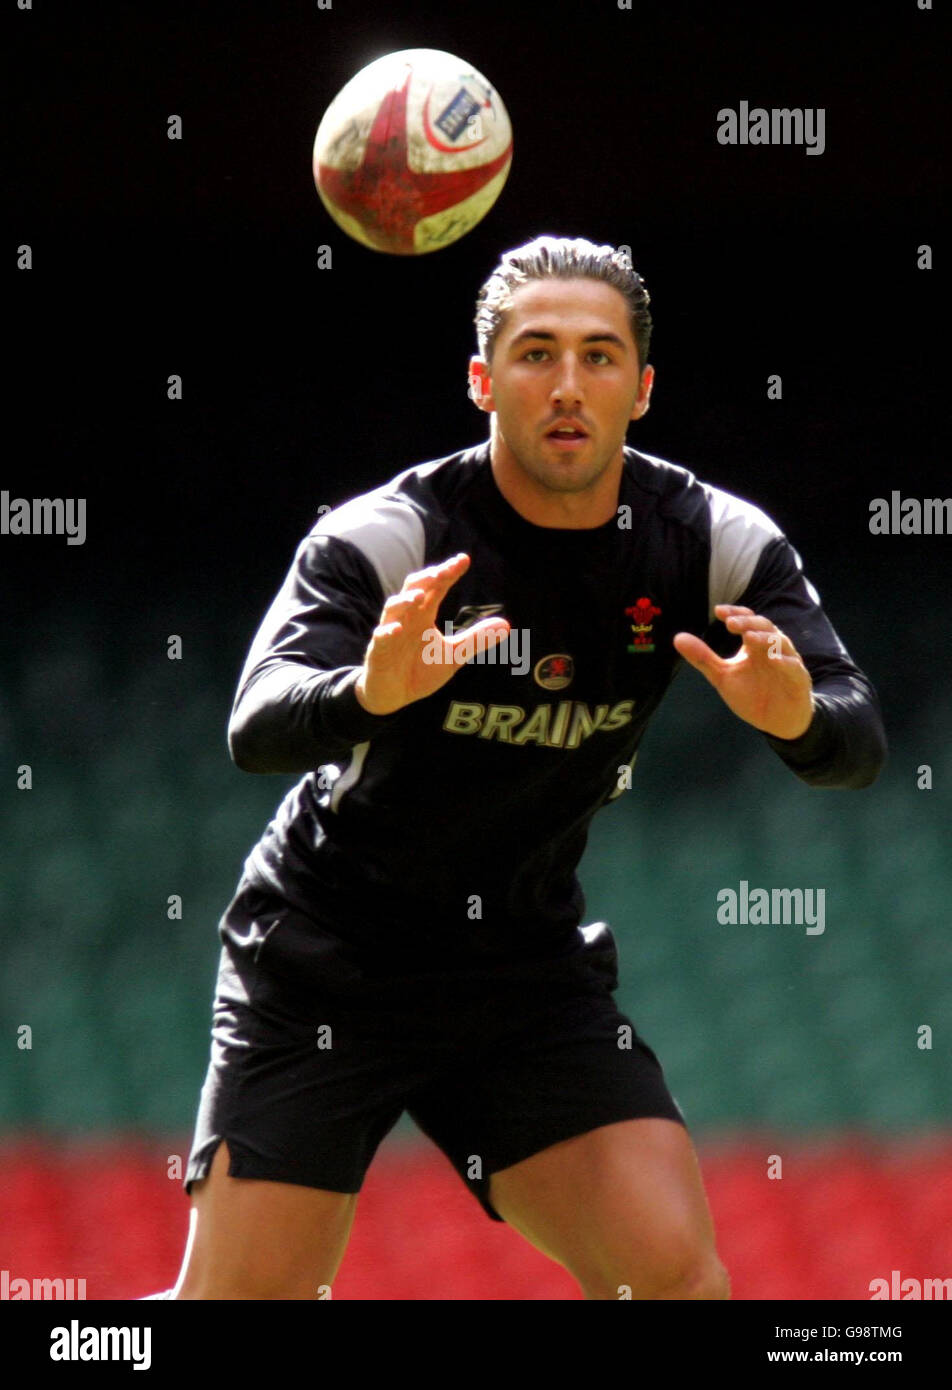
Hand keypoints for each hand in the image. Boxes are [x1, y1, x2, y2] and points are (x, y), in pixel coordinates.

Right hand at [354, 553, 509, 715]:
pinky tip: (398, 629)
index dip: (448, 573)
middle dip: (426, 579)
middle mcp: (406, 618)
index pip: (436, 588)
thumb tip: (506, 624)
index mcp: (423, 615)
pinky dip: (388, 631)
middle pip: (413, 589)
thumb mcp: (453, 656)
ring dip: (405, 600)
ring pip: (393, 608)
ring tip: (420, 596)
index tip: (464, 560)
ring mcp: (390, 632)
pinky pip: (381, 637)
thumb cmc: (419, 670)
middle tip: (442, 572)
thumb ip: (476, 639)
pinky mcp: (378, 651)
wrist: (394, 695)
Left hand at [672, 605, 814, 739]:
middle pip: (763, 627)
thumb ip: (703, 658)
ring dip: (765, 638)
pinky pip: (793, 667)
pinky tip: (774, 660)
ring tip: (749, 637)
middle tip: (731, 623)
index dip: (735, 614)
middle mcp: (771, 648)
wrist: (777, 722)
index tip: (718, 611)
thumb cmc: (752, 695)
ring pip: (780, 643)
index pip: (746, 621)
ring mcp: (787, 661)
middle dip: (748, 623)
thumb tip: (677, 638)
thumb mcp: (722, 677)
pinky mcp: (798, 679)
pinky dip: (784, 662)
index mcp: (754, 645)